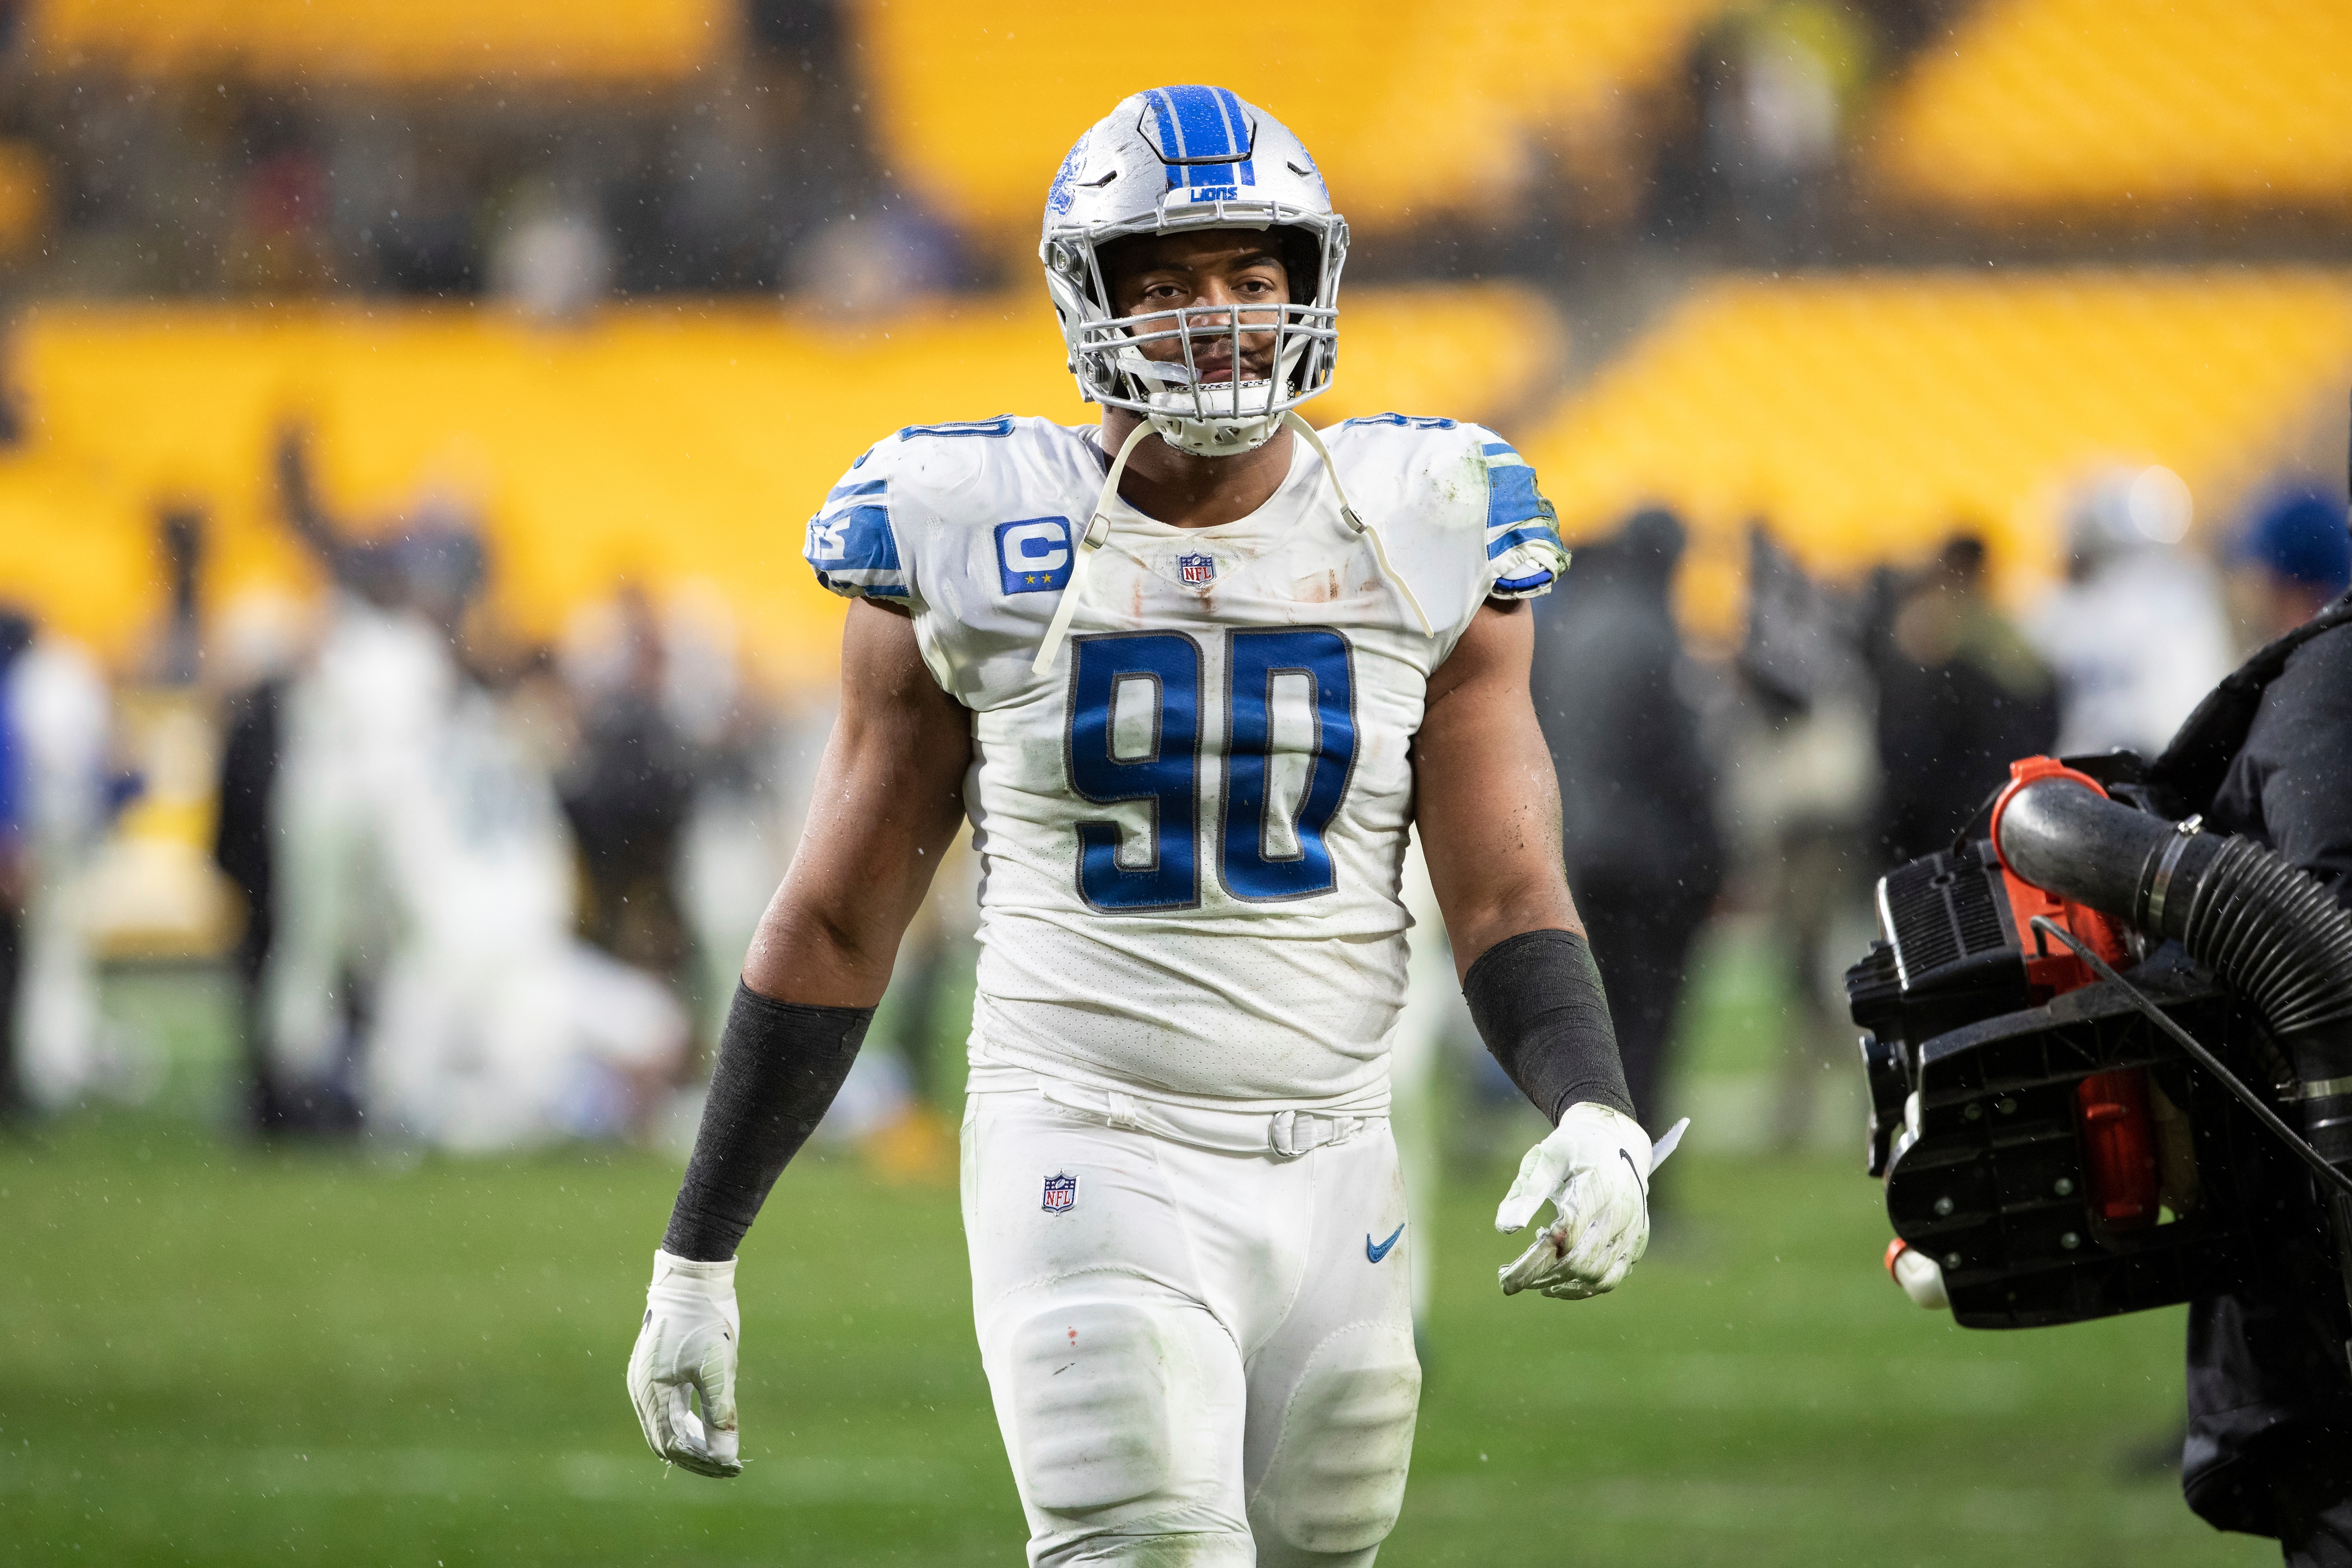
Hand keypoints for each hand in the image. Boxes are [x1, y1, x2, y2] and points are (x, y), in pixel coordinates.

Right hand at [626, 1251, 742, 1475]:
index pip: (673, 1445)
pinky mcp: (655, 1371)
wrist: (694, 1278)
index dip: (703, 1461)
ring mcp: (646, 1381)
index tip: (733, 1467)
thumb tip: (726, 1458)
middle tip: (730, 1465)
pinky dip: (687, 1423)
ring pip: (666, 1426)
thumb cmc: (706, 1321)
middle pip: (666, 1441)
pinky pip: (668, 1409)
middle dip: (698, 1457)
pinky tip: (709, 1426)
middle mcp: (642, 1391)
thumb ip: (720, 1415)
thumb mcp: (718, 1370)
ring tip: (722, 1451)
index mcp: (651, 1393)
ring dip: (693, 1441)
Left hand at [1494, 1103, 1661, 1299]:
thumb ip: (1526, 1192)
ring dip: (1560, 1285)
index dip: (1532, 1262)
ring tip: (1532, 1279)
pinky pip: (1611, 1278)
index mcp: (1596, 1189)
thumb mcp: (1547, 1158)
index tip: (1503, 1276)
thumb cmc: (1575, 1149)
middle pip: (1579, 1262)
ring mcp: (1631, 1231)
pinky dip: (1582, 1288)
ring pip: (1596, 1276)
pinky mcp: (1636, 1243)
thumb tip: (1505, 1229)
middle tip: (1509, 1280)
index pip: (1563, 1238)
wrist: (1619, 1141)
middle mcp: (1619, 1213)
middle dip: (1540, 1277)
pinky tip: (1556, 1283)